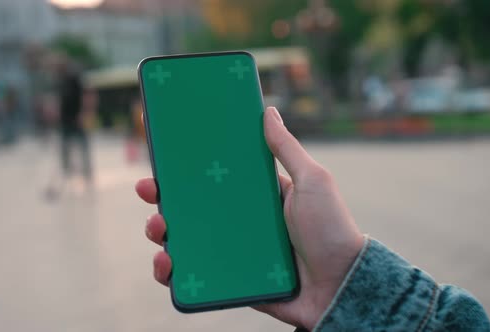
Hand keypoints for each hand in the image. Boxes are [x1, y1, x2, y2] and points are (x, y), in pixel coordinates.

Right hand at [135, 107, 363, 329]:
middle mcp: (237, 219)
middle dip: (161, 195)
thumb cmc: (331, 229)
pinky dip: (172, 271)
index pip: (211, 173)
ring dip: (160, 231)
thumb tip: (268, 111)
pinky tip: (167, 265)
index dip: (185, 162)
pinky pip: (193, 273)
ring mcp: (230, 248)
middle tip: (148, 188)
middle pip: (189, 204)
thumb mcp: (312, 180)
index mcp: (253, 193)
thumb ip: (287, 149)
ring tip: (158, 228)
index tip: (161, 147)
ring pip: (183, 237)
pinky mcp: (228, 278)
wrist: (341, 286)